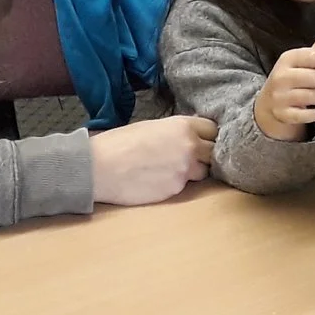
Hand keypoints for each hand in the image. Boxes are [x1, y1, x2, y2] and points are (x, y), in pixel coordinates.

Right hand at [87, 115, 213, 204]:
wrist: (98, 168)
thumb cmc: (118, 144)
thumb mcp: (151, 126)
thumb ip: (175, 131)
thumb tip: (190, 135)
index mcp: (183, 126)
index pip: (213, 129)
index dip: (208, 135)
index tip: (204, 140)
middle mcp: (190, 146)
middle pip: (215, 151)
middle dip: (206, 154)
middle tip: (191, 156)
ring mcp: (185, 170)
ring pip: (204, 171)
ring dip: (194, 171)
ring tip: (171, 169)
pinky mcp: (177, 189)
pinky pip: (186, 186)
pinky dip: (177, 183)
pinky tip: (159, 180)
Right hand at [254, 33, 314, 141]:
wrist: (269, 101)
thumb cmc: (292, 76)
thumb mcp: (303, 60)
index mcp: (288, 59)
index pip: (313, 57)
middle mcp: (282, 76)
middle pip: (314, 77)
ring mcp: (281, 96)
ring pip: (310, 96)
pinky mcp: (283, 113)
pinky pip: (302, 115)